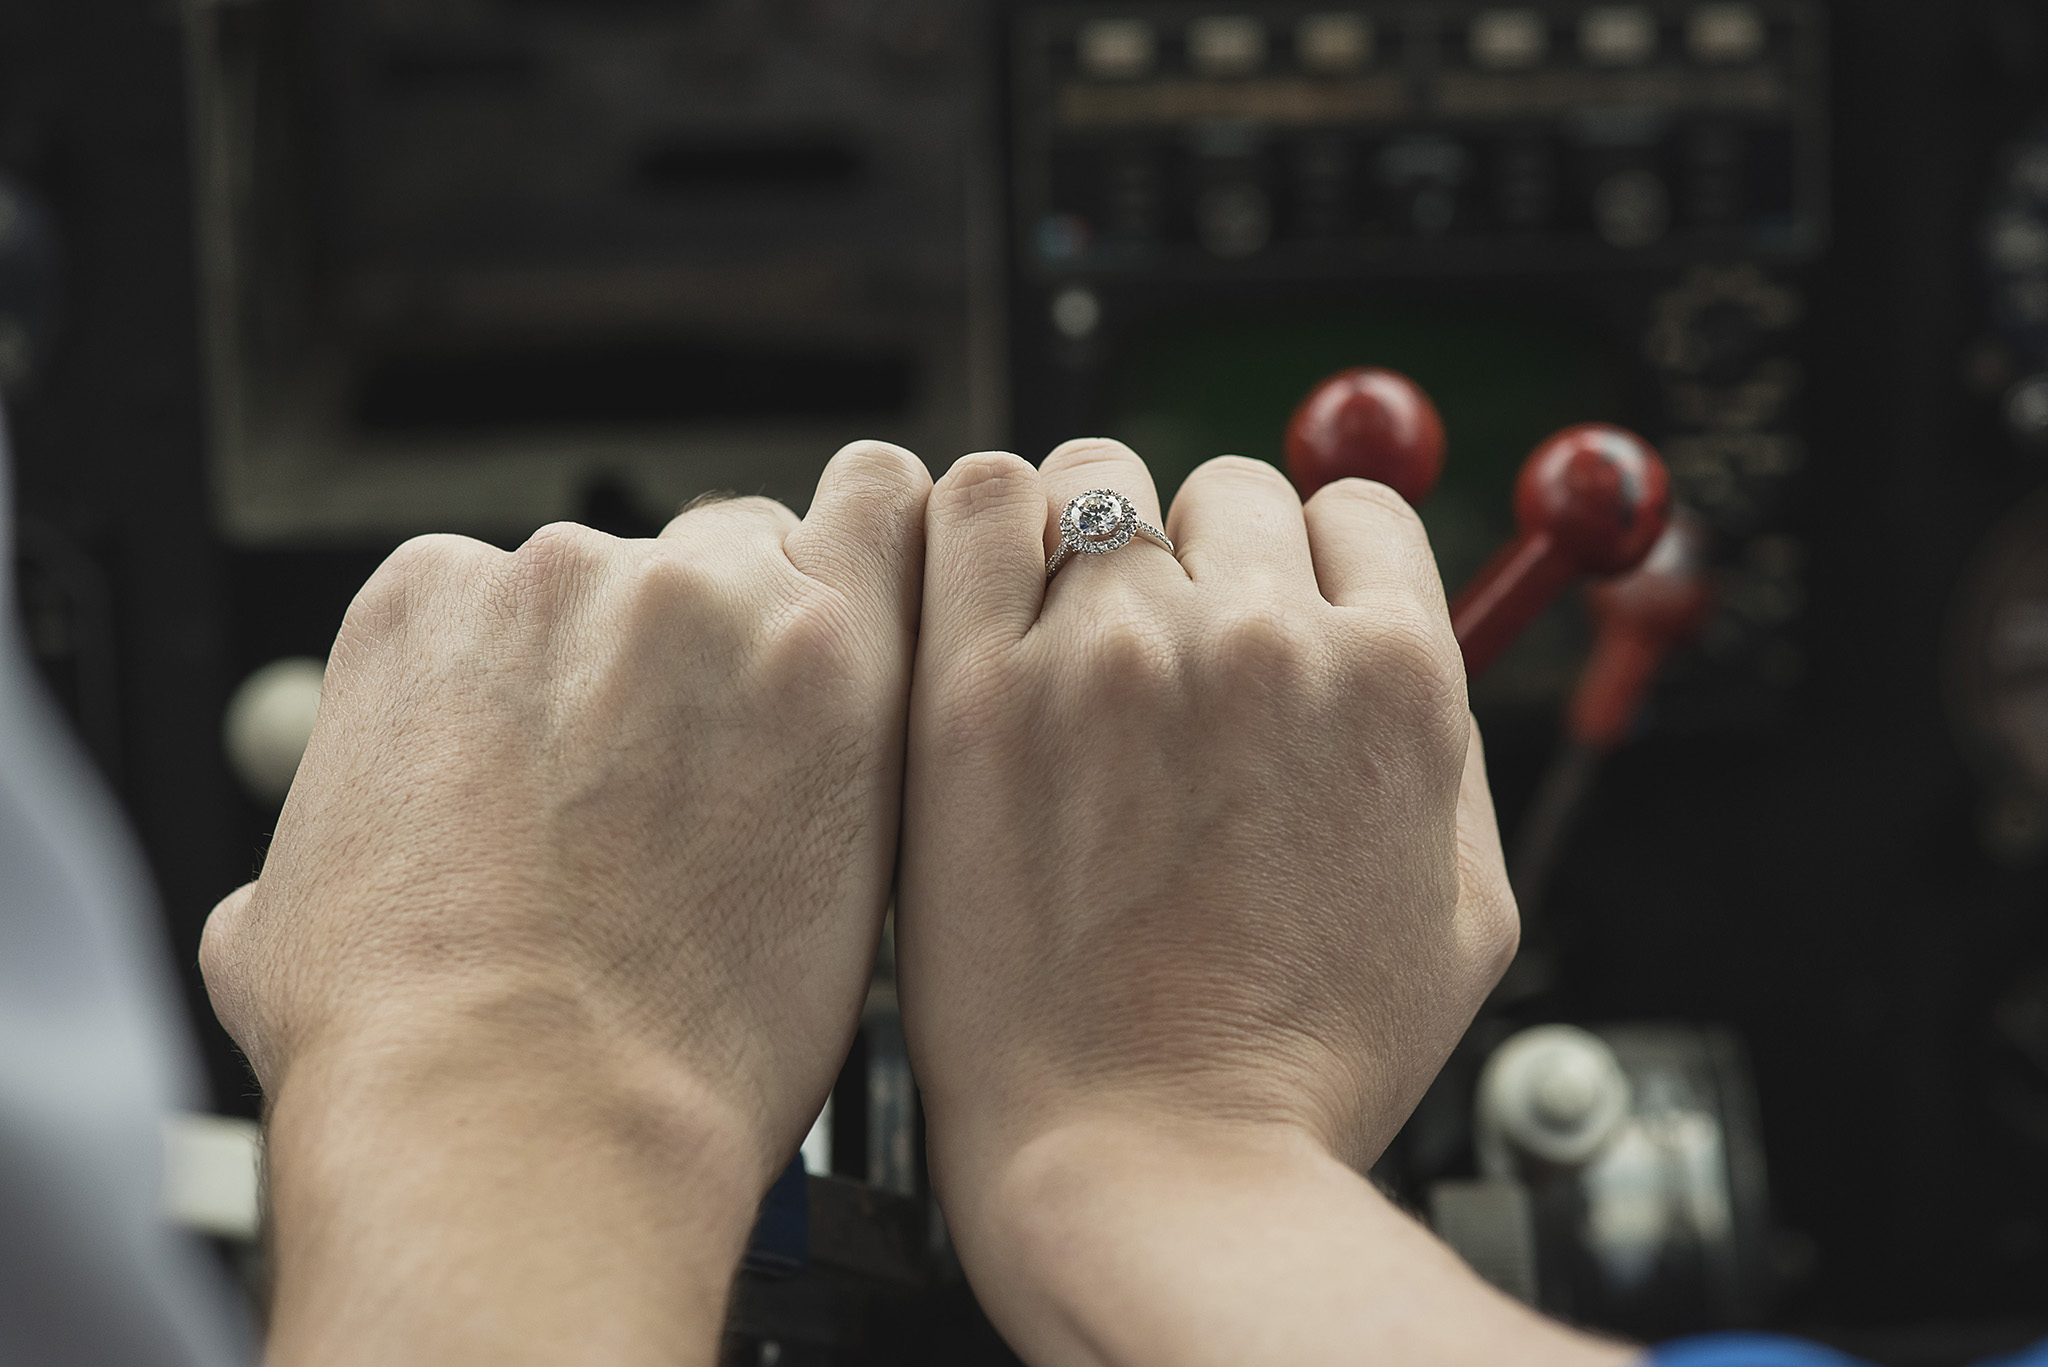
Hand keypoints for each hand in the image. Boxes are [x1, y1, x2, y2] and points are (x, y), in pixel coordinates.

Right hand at [199, 440, 929, 1365]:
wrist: (524, 1109)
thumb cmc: (407, 1038)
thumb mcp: (287, 907)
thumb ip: (341, 828)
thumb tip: (349, 864)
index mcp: (429, 604)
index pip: (545, 596)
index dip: (588, 692)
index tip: (613, 771)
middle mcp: (560, 572)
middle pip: (668, 571)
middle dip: (692, 665)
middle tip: (710, 792)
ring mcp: (696, 601)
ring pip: (777, 563)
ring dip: (788, 647)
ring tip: (794, 781)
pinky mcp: (825, 651)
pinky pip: (886, 521)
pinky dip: (893, 568)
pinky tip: (883, 667)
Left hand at [898, 440, 1571, 1366]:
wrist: (1146, 1161)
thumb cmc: (1298, 1068)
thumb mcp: (1461, 920)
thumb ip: (1447, 755)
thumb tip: (1409, 651)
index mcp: (1392, 679)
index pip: (1350, 511)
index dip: (1308, 561)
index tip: (1266, 610)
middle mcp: (1260, 639)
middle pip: (1227, 491)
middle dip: (1204, 556)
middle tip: (1161, 661)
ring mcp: (1112, 654)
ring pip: (1095, 479)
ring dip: (1088, 537)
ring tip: (1067, 647)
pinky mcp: (979, 687)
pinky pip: (975, 505)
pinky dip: (983, 525)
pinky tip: (985, 601)